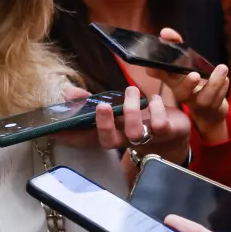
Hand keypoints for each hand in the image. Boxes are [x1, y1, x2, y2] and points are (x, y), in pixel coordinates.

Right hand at [54, 86, 190, 164]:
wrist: (175, 134)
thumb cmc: (141, 119)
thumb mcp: (117, 109)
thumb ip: (93, 101)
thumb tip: (67, 93)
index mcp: (111, 133)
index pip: (86, 138)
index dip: (70, 136)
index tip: (55, 131)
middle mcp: (125, 140)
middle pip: (109, 141)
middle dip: (104, 124)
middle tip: (102, 106)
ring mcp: (147, 139)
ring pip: (135, 132)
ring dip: (131, 109)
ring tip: (131, 90)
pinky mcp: (167, 133)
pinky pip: (160, 124)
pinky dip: (156, 107)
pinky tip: (154, 99)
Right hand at [146, 28, 229, 130]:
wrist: (208, 112)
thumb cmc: (193, 83)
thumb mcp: (185, 64)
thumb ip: (176, 46)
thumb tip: (166, 32)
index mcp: (173, 81)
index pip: (160, 76)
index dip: (155, 71)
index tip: (150, 66)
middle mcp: (183, 93)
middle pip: (181, 92)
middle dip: (188, 84)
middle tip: (195, 75)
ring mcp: (197, 102)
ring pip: (205, 97)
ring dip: (214, 83)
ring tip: (222, 68)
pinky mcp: (211, 108)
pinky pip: (218, 98)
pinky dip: (223, 87)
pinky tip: (226, 78)